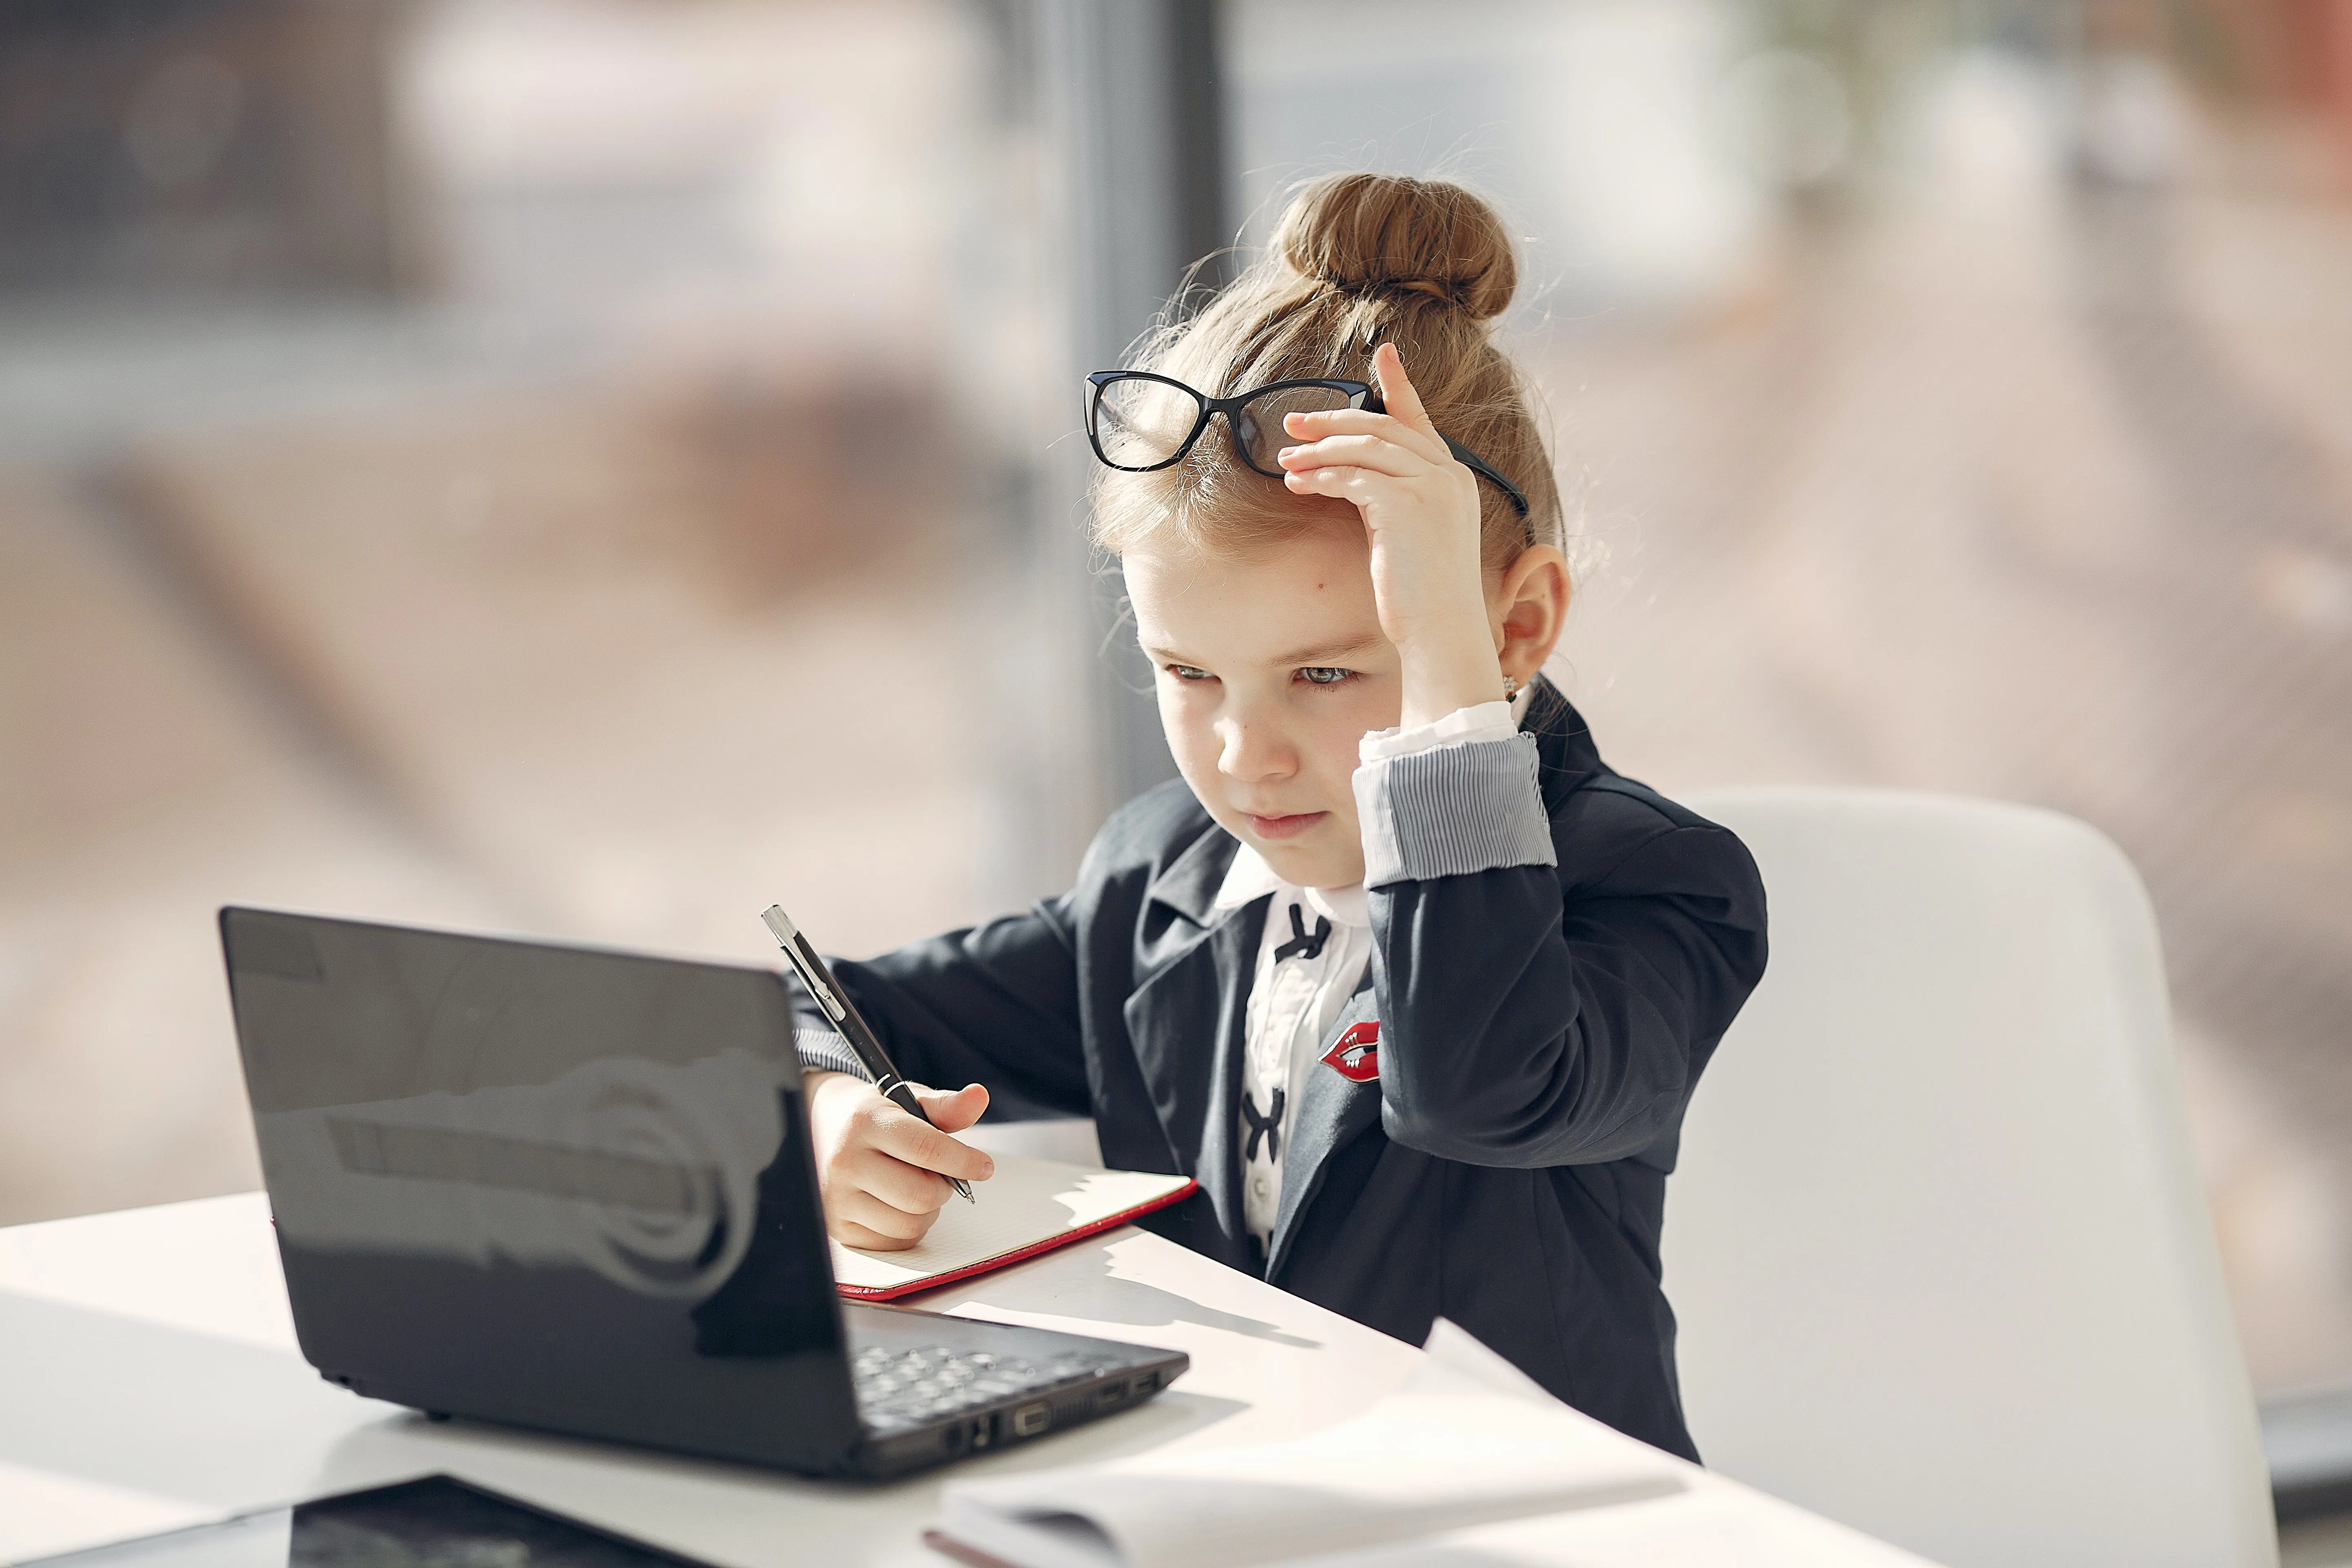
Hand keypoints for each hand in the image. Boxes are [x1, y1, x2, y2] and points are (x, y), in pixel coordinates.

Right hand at [805, 1071, 993, 1250]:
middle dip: (943, 1187)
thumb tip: (978, 1097)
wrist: (822, 1128)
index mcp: (865, 1122)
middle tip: (939, 1174)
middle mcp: (846, 1161)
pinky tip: (897, 1204)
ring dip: (927, 1210)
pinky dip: (908, 1228)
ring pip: (910, 1225)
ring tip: (915, 1185)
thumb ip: (947, 1105)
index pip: (925, 1148)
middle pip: (921, 1195)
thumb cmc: (877, 1117)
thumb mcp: (910, 1101)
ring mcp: (838, 1198)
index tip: (984, 1166)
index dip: (963, 1160)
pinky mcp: (839, 1227)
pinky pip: (894, 1243)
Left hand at [1277, 342, 1502, 726]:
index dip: (1399, 384)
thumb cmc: (1425, 597)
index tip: (1382, 353)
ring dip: (1318, 451)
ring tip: (1285, 460)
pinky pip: (1353, 478)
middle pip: (1383, 427)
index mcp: (1454, 480)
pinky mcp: (1406, 507)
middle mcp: (1448, 476)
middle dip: (1333, 420)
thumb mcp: (1415, 538)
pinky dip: (1322, 477)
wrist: (1443, 633)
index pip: (1420, 420)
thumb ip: (1395, 502)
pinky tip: (1299, 483)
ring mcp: (1431, 488)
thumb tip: (1353, 483)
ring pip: (1365, 447)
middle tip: (1293, 423)